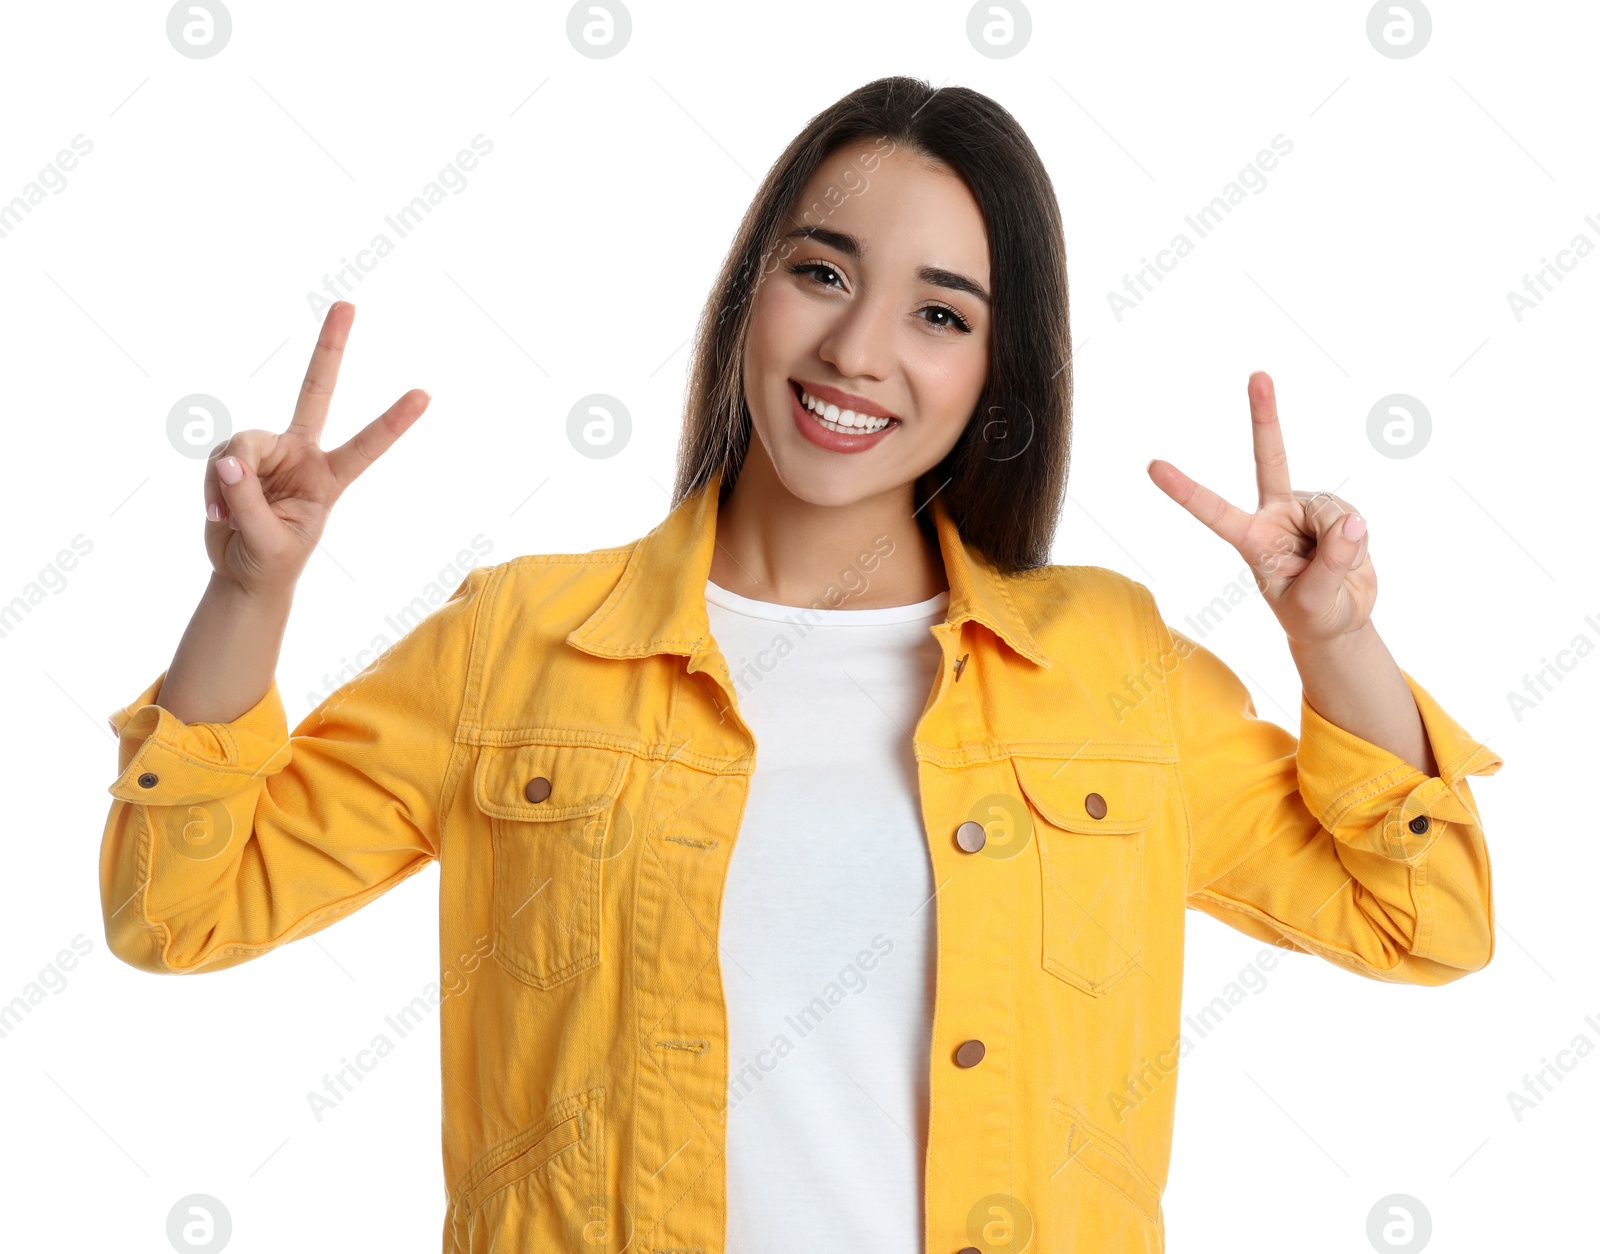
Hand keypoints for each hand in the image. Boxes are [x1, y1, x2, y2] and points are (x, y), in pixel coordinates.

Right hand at [203, 302, 429, 599]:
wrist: (244, 572)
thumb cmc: (271, 561)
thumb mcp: (268, 541)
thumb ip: (247, 499)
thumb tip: (228, 458)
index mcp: (329, 478)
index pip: (367, 446)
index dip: (393, 422)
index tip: (425, 395)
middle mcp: (303, 454)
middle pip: (315, 392)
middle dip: (330, 348)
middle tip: (347, 304)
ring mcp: (270, 451)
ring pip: (242, 442)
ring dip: (227, 481)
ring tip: (229, 516)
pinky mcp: (237, 457)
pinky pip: (218, 457)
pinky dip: (212, 486)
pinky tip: (218, 512)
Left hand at [1146, 370, 1374, 646]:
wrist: (1340, 617)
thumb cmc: (1314, 615)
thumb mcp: (1314, 603)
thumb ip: (1330, 565)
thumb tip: (1353, 521)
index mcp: (1251, 540)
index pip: (1214, 512)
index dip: (1186, 491)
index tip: (1153, 467)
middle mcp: (1274, 514)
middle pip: (1271, 460)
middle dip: (1265, 416)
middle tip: (1257, 375)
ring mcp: (1305, 507)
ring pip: (1331, 509)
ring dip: (1343, 543)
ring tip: (1334, 568)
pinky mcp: (1333, 509)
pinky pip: (1352, 517)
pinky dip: (1357, 540)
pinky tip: (1349, 553)